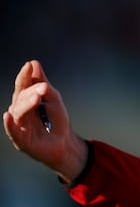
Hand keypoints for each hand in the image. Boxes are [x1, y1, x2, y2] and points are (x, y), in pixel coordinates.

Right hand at [3, 60, 87, 182]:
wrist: (64, 142)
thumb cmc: (56, 120)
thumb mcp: (53, 98)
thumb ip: (42, 83)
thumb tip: (34, 64)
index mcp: (25, 100)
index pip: (23, 86)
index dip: (25, 76)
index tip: (29, 65)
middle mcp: (19, 112)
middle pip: (21, 98)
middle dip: (30, 90)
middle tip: (43, 87)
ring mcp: (19, 126)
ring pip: (18, 112)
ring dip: (26, 103)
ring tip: (37, 98)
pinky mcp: (21, 140)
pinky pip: (12, 131)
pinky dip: (9, 124)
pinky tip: (8, 116)